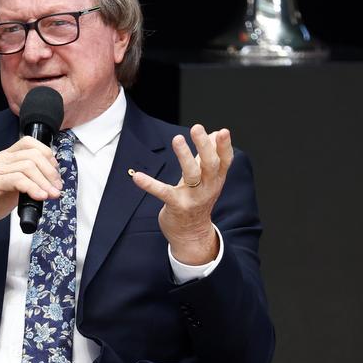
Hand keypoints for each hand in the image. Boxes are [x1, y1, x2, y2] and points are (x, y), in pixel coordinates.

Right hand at [0, 136, 62, 262]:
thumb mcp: (15, 188)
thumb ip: (29, 180)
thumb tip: (52, 181)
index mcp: (6, 157)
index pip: (30, 143)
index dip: (48, 155)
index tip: (55, 173)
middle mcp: (0, 160)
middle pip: (33, 155)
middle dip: (50, 172)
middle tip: (56, 188)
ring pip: (28, 166)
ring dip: (44, 182)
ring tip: (51, 195)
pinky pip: (17, 180)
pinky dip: (33, 188)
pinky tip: (40, 197)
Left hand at [132, 125, 233, 264]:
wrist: (191, 234)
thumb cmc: (198, 200)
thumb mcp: (207, 179)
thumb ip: (210, 156)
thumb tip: (216, 134)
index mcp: (216, 179)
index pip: (224, 161)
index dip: (225, 146)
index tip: (223, 131)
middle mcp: (208, 188)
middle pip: (210, 165)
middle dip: (204, 146)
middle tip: (197, 128)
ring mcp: (193, 197)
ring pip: (191, 174)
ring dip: (184, 156)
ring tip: (177, 139)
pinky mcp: (176, 205)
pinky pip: (163, 192)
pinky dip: (149, 184)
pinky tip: (137, 176)